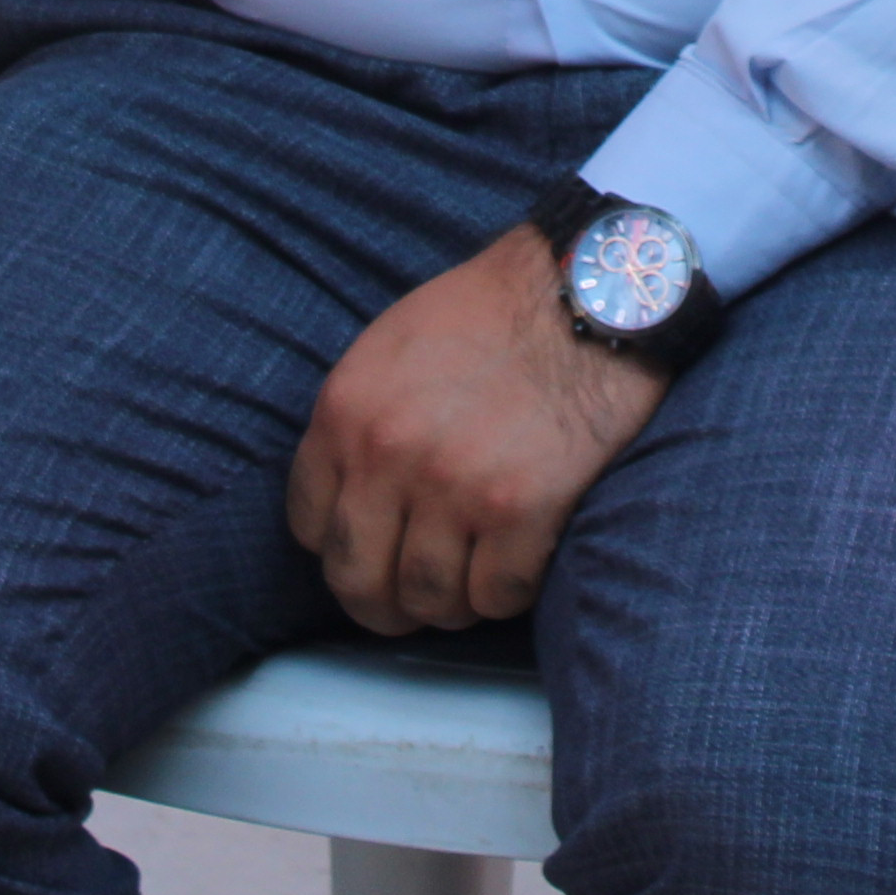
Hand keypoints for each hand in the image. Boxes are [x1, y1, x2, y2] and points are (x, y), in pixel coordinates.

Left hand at [284, 225, 664, 635]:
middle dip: (382, 603)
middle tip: (413, 598)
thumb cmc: (494, 313)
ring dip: (451, 602)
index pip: (309, 527)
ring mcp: (455, 488)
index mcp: (346, 412)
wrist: (586, 291)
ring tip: (473, 576)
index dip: (342, 548)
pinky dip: (508, 591)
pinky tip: (521, 557)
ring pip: (429, 600)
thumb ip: (361, 423)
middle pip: (358, 582)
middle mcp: (389, 456)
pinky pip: (497, 596)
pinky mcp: (522, 510)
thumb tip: (351, 500)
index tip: (372, 548)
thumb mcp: (391, 349)